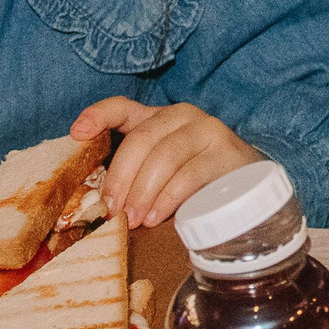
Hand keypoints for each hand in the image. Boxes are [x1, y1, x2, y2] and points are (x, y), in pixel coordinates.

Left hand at [75, 98, 259, 228]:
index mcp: (159, 118)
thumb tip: (103, 202)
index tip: (76, 134)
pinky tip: (158, 216)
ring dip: (143, 193)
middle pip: (141, 140)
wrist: (252, 186)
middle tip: (112, 211)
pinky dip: (168, 198)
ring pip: (164, 157)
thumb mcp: (163, 173)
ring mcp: (208, 131)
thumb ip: (136, 175)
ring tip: (134, 220)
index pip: (122, 107)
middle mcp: (183, 116)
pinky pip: (190, 175)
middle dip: (120, 178)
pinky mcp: (227, 153)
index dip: (97, 115)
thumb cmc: (197, 182)